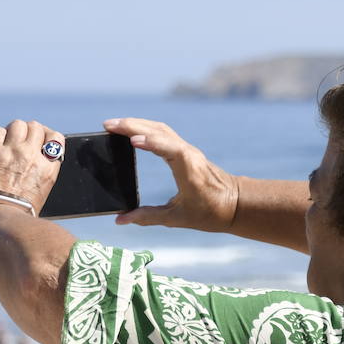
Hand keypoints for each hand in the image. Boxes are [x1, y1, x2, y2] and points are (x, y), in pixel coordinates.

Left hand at [0, 119, 66, 215]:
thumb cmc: (19, 213)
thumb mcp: (41, 192)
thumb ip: (39, 173)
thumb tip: (34, 164)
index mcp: (49, 168)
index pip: (56, 138)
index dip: (47, 136)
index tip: (40, 142)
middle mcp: (32, 155)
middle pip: (35, 126)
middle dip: (29, 131)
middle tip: (21, 141)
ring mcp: (12, 151)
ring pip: (17, 124)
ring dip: (13, 131)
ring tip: (7, 142)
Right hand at [103, 117, 237, 231]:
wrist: (235, 204)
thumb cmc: (210, 213)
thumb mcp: (176, 218)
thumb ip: (147, 217)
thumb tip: (120, 220)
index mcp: (188, 168)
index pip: (168, 148)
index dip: (150, 142)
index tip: (131, 140)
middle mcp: (188, 154)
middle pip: (159, 131)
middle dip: (132, 125)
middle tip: (107, 124)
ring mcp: (187, 150)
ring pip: (160, 128)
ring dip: (137, 123)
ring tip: (114, 125)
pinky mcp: (185, 151)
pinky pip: (163, 133)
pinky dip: (146, 128)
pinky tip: (132, 131)